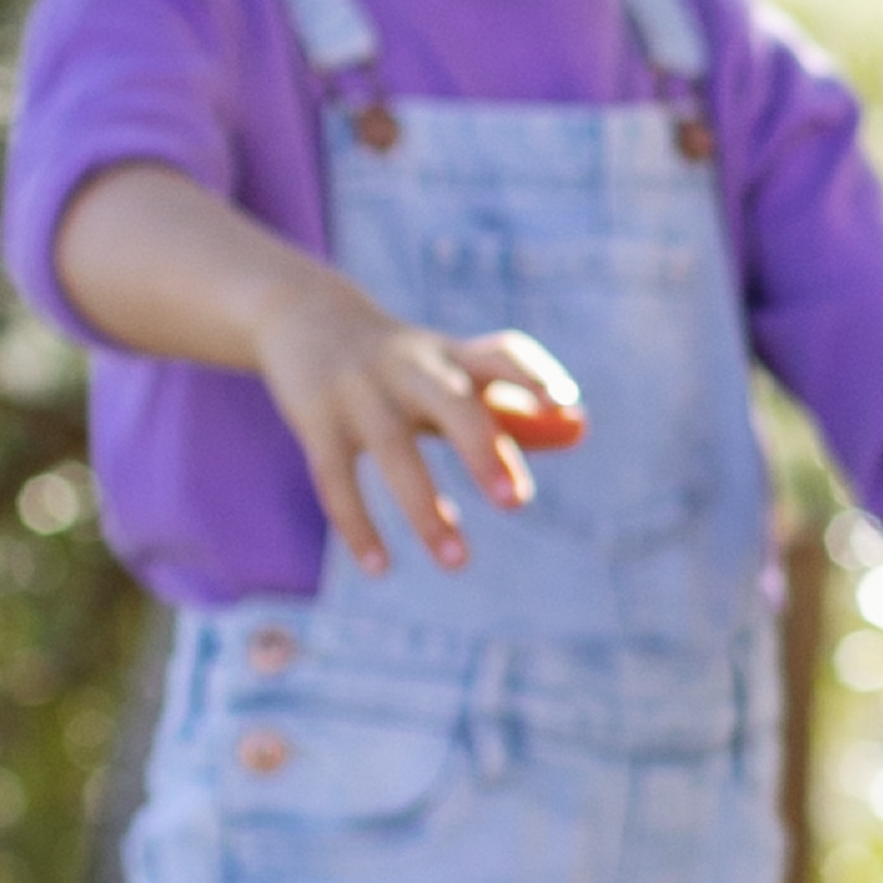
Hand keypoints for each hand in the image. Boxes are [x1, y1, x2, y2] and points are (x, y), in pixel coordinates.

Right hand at [252, 274, 583, 579]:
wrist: (303, 314)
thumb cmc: (401, 360)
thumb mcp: (452, 368)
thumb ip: (511, 399)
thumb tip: (580, 427)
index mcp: (450, 356)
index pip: (499, 355)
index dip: (530, 377)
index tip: (563, 404)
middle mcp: (408, 368)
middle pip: (450, 404)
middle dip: (483, 450)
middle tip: (517, 502)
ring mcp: (358, 393)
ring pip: (394, 452)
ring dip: (426, 510)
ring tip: (458, 563)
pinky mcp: (316, 422)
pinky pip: (336, 479)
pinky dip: (359, 525)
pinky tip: (380, 568)